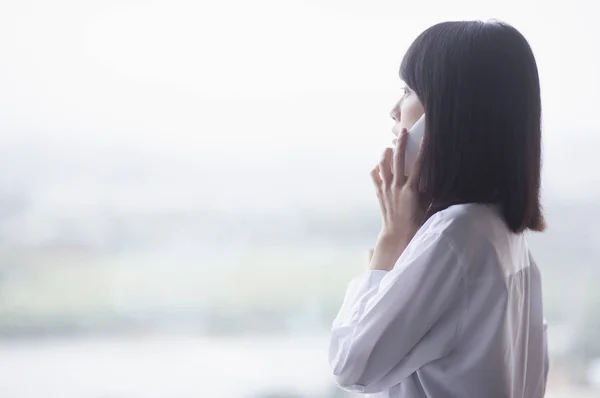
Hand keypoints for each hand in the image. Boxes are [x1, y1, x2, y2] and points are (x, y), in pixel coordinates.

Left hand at [368, 128, 424, 270]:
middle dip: (401, 142)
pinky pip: (374, 175)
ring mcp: (386, 188)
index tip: (427, 137)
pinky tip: (380, 164)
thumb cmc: (416, 220)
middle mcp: (397, 186)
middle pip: (398, 158)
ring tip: (390, 146)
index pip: (418, 164)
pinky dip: (377, 168)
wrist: (397, 233)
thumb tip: (436, 176)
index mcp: (411, 189)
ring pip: (383, 164)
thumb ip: (430, 189)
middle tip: (404, 131)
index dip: (423, 149)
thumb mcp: (427, 204)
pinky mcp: (378, 191)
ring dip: (386, 152)